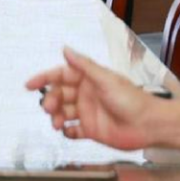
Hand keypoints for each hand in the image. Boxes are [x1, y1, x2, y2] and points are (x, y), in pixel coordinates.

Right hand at [25, 47, 157, 150]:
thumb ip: (84, 65)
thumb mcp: (106, 79)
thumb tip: (65, 49)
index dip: (44, 78)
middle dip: (50, 100)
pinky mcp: (91, 130)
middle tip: (49, 108)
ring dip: (56, 117)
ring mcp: (88, 113)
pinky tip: (67, 132)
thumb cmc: (132, 100)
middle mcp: (86, 95)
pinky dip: (67, 132)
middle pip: (59, 95)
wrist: (149, 125)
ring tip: (57, 123)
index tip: (30, 85)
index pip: (61, 75)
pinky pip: (73, 131)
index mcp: (88, 79)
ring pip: (63, 113)